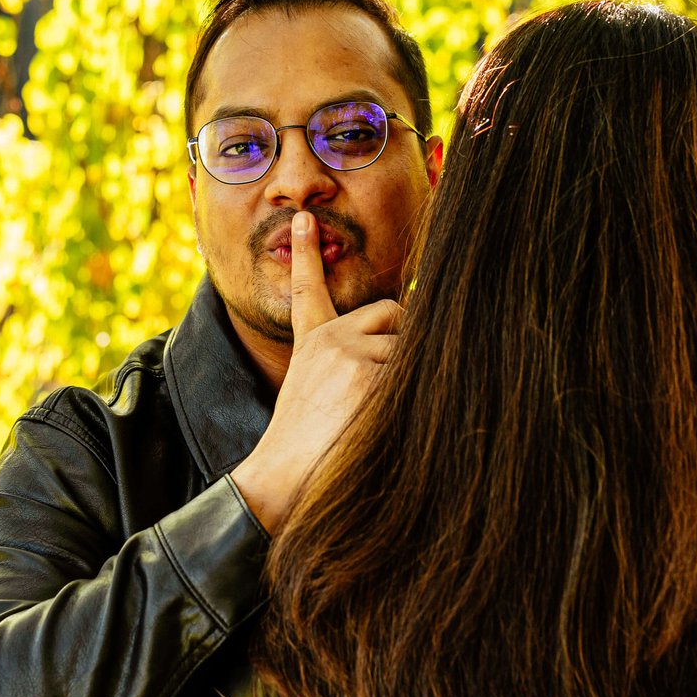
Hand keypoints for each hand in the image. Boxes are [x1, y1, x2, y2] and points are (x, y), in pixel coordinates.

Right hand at [230, 210, 399, 532]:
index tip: (303, 220)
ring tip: (376, 416)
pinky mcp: (368, 373)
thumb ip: (348, 365)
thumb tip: (398, 345)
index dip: (307, 255)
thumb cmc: (304, 449)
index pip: (310, 290)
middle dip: (402, 338)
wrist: (280, 476)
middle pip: (391, 311)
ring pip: (409, 348)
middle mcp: (330, 340)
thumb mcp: (317, 395)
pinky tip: (386, 423)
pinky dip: (416, 397)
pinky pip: (416, 373)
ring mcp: (350, 353)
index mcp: (312, 344)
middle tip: (390, 378)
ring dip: (408, 378)